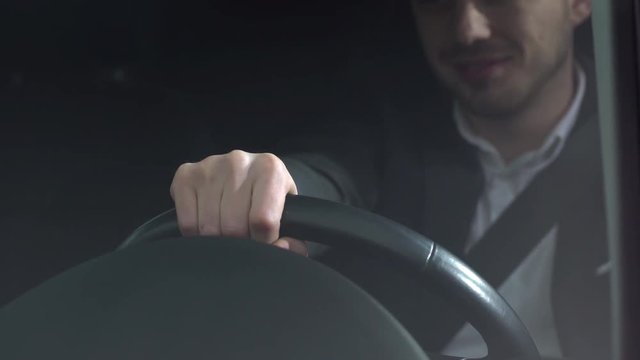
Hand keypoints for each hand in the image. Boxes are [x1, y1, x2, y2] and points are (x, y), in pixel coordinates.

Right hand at [170, 150, 307, 255]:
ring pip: (209, 228)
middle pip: (233, 226)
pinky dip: (196, 234)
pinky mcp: (186, 175)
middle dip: (240, 242)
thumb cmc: (269, 200)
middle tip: (245, 237)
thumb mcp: (289, 216)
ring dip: (218, 240)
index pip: (263, 221)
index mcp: (270, 168)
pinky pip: (188, 223)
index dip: (264, 242)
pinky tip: (209, 223)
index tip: (264, 241)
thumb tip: (281, 248)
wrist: (249, 174)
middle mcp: (239, 162)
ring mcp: (210, 166)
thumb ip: (294, 240)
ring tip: (228, 230)